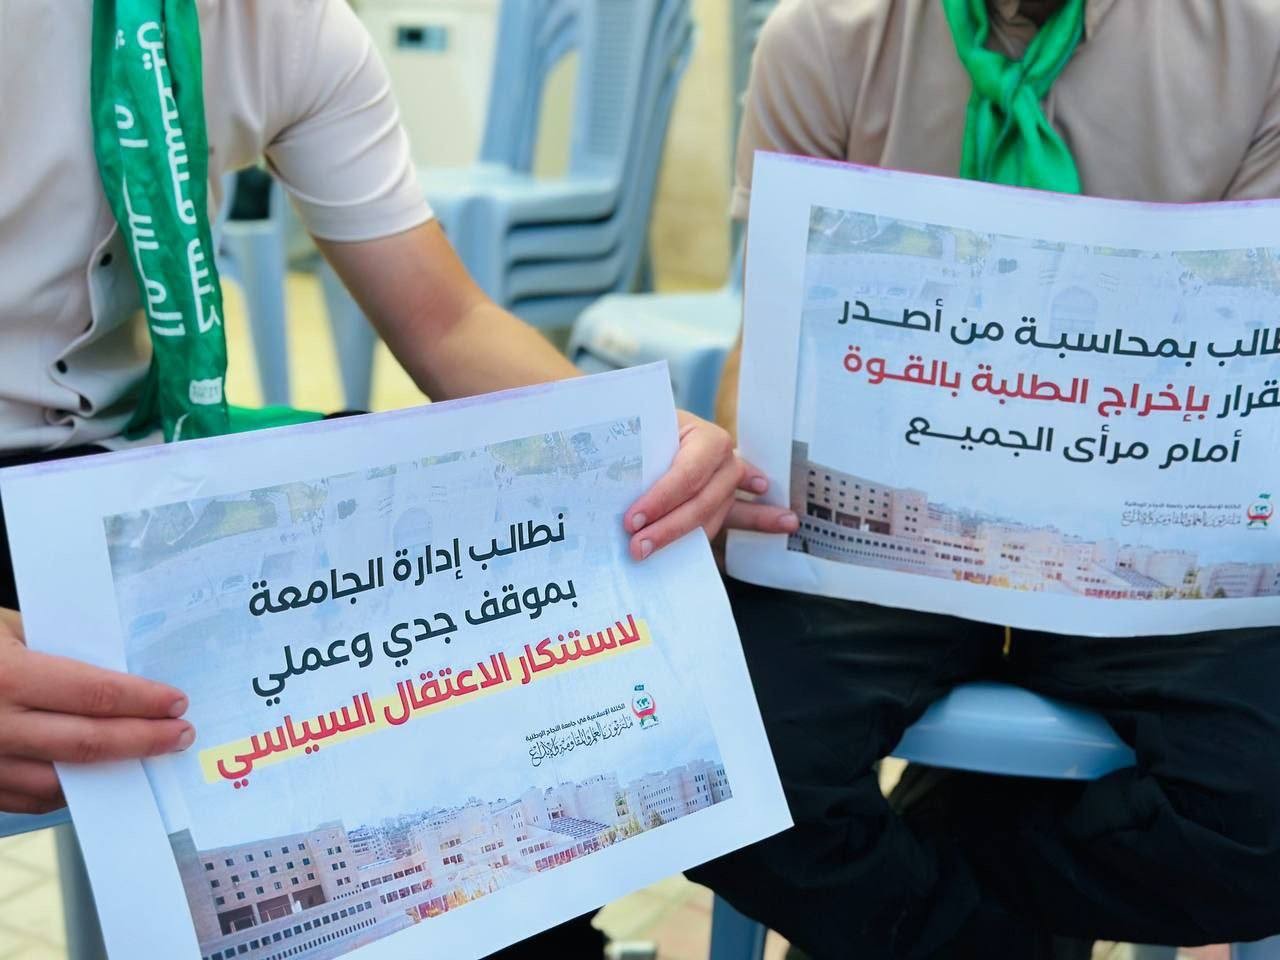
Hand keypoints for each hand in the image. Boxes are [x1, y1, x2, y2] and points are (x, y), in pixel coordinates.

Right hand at [0, 608, 193, 814]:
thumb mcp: (4, 627)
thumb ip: (55, 647)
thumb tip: (114, 666)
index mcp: (8, 677)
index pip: (97, 695)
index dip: (144, 701)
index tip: (178, 702)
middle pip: (88, 743)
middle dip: (144, 741)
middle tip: (180, 735)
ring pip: (60, 782)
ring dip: (110, 774)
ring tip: (146, 757)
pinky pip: (26, 800)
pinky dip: (66, 791)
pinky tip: (92, 777)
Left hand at [623, 411, 797, 559]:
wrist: (647, 423)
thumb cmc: (641, 430)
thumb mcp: (636, 437)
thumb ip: (636, 460)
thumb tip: (619, 488)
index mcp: (703, 435)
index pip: (687, 474)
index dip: (661, 500)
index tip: (631, 521)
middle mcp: (723, 456)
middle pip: (702, 500)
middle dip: (667, 527)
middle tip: (636, 546)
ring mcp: (730, 476)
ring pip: (714, 514)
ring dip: (688, 535)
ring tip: (652, 550)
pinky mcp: (727, 494)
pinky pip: (746, 510)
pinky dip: (763, 519)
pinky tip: (786, 523)